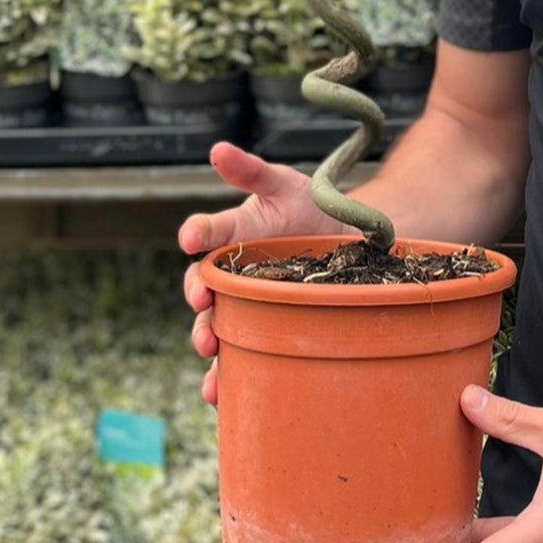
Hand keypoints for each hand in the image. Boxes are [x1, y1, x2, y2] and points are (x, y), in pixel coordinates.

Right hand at [178, 141, 349, 403]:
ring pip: (216, 330)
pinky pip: (241, 360)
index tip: (192, 237)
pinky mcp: (265, 335)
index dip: (198, 234)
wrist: (349, 244)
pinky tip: (220, 393)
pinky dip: (227, 378)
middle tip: (203, 306)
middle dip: (198, 301)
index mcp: (232, 238)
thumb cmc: (309, 209)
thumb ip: (251, 171)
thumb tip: (217, 148)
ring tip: (208, 353)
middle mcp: (232, 277)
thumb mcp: (283, 185)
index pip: (206, 235)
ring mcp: (247, 308)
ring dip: (207, 343)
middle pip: (204, 291)